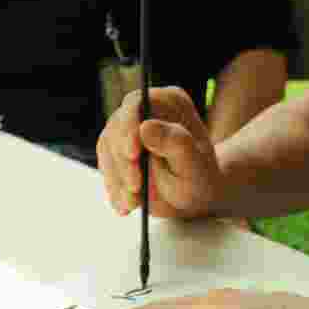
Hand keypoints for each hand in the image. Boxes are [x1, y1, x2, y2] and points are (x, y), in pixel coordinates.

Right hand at [97, 87, 220, 218]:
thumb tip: (146, 126)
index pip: (139, 103)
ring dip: (116, 179)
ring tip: (132, 204)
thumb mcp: (196, 166)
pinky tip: (125, 206)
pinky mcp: (116, 150)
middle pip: (117, 127)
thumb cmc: (201, 178)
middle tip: (135, 188)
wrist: (194, 195)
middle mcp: (145, 110)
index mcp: (171, 102)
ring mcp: (127, 130)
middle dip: (123, 161)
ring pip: (108, 148)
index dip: (130, 126)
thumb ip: (176, 144)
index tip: (133, 155)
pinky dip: (114, 188)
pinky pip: (107, 166)